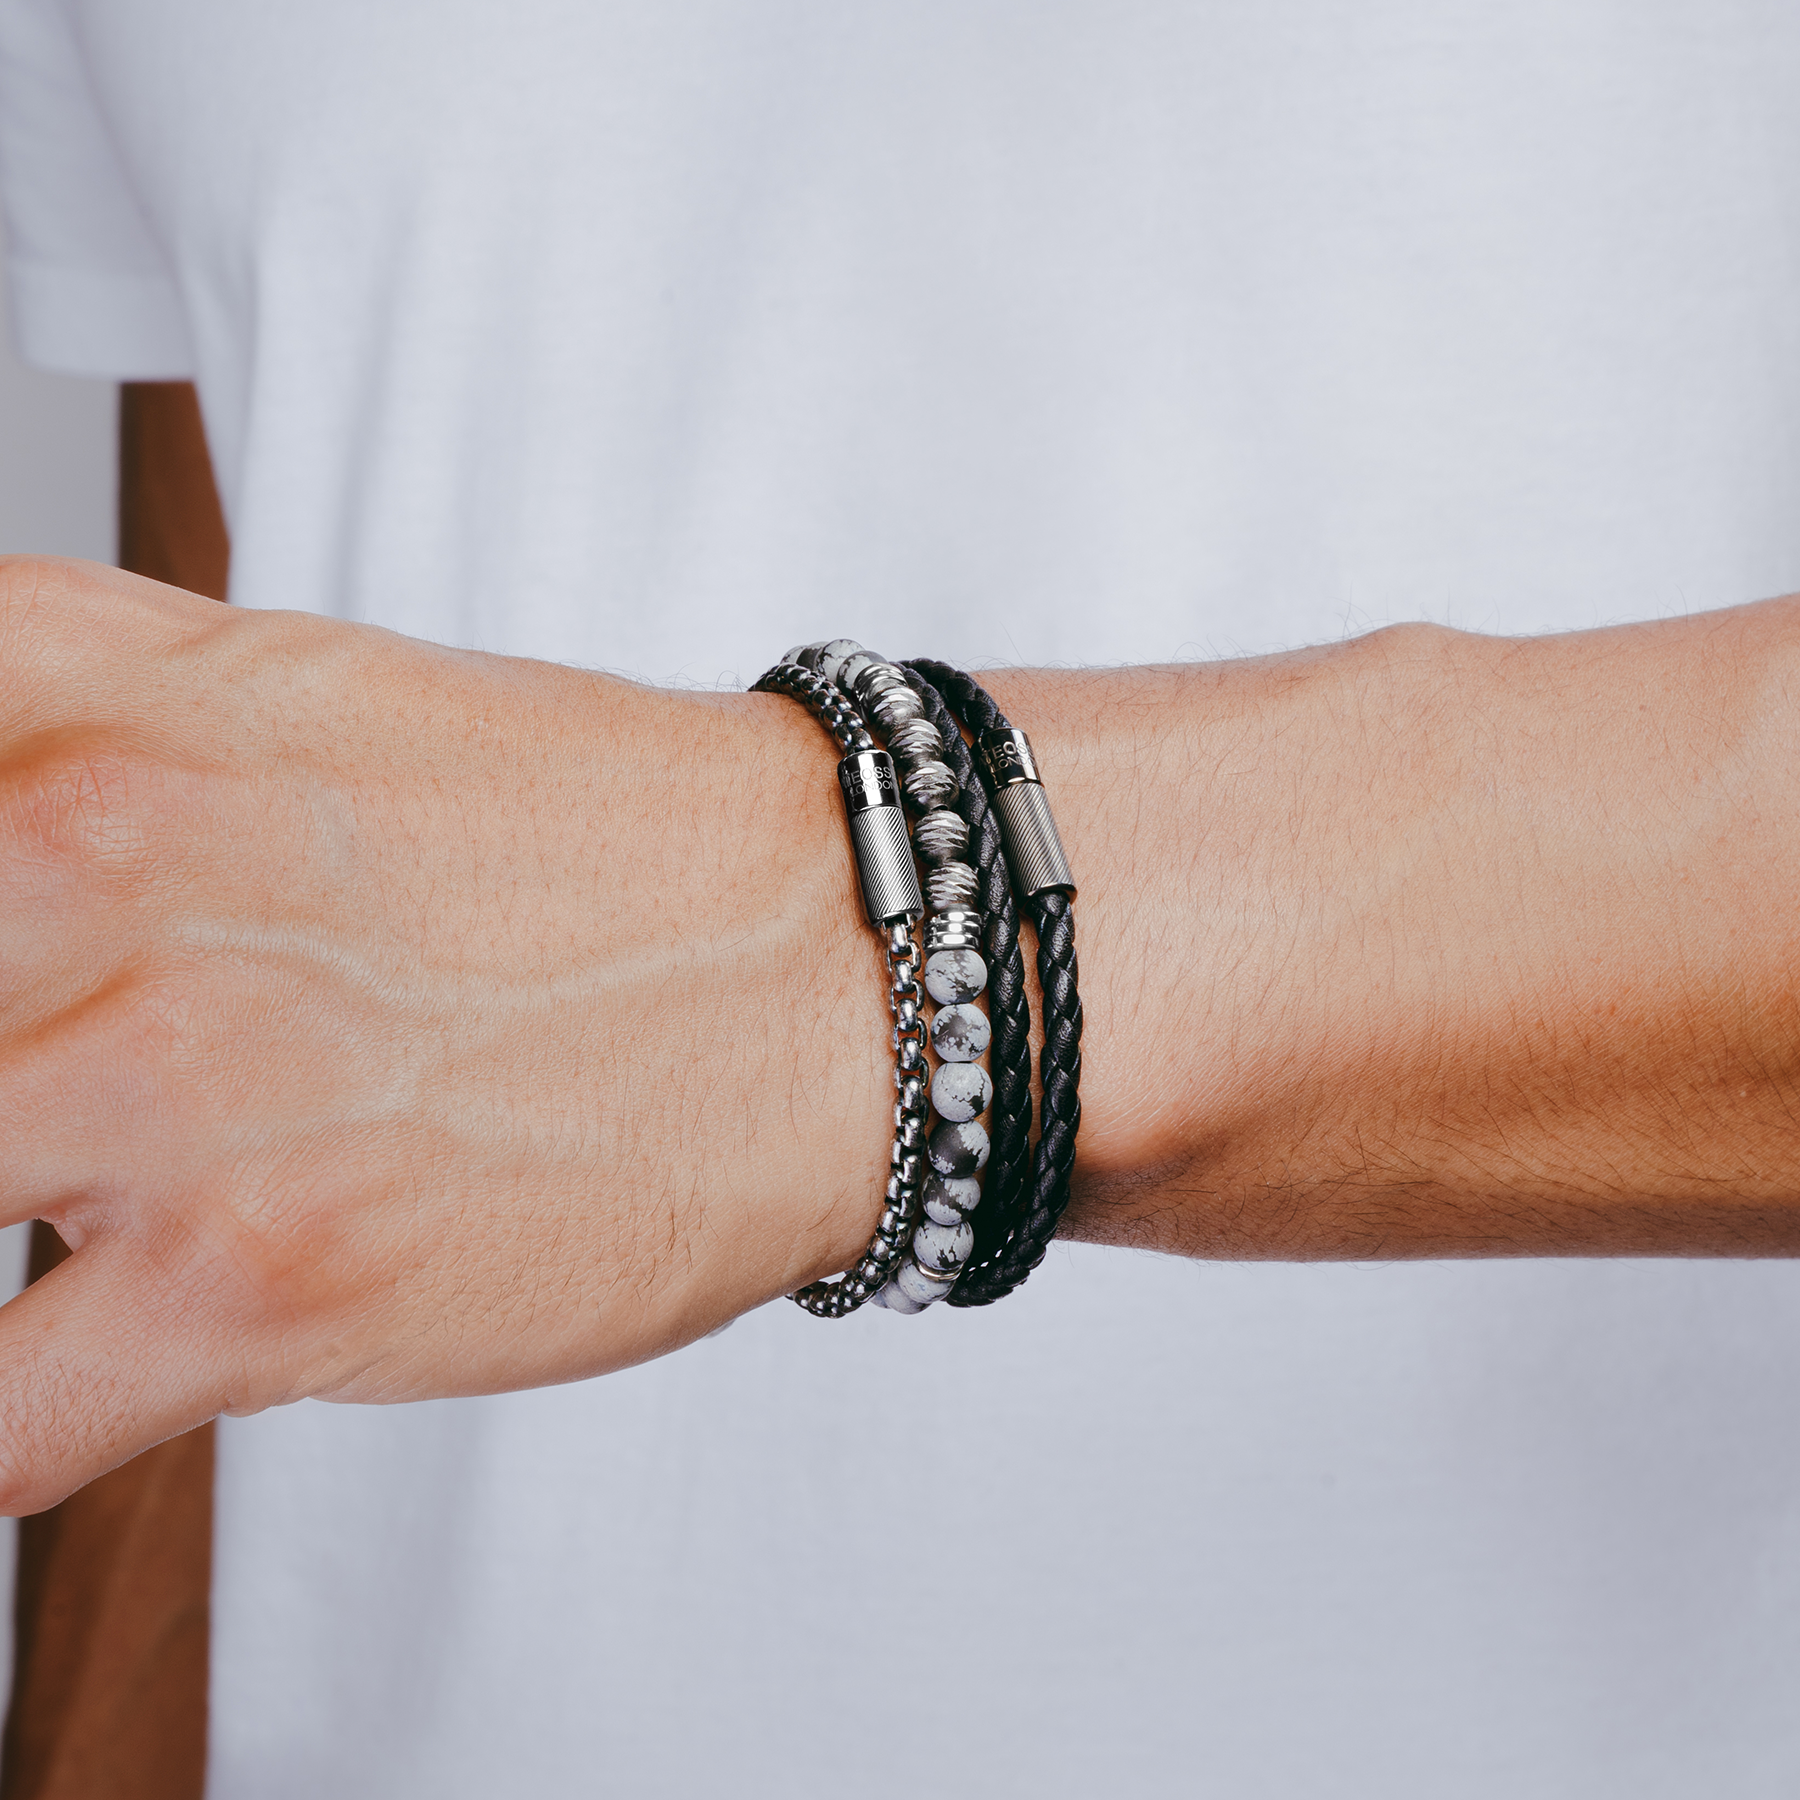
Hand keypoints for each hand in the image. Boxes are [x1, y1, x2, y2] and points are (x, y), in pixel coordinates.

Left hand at [0, 557, 889, 1511]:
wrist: (823, 963)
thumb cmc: (600, 840)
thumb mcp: (304, 695)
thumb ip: (77, 727)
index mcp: (100, 711)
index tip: (8, 988)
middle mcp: (98, 868)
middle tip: (60, 1100)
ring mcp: (168, 1085)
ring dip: (0, 1213)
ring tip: (103, 1207)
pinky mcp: (255, 1283)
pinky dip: (5, 1421)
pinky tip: (88, 1366)